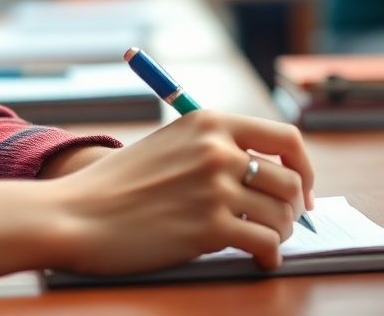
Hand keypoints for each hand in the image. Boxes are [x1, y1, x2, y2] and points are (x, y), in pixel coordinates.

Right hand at [0, 110, 312, 278]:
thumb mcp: (169, 145)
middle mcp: (217, 149)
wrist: (79, 214)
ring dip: (279, 233)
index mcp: (208, 122)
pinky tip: (258, 260)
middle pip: (289, 180)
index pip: (285, 138)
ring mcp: (215, 188)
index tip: (301, 189)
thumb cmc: (120, 184)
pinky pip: (267, 245)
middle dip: (292, 208)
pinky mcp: (210, 228)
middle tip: (280, 224)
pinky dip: (270, 257)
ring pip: (282, 216)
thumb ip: (213, 149)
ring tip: (264, 241)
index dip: (304, 168)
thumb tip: (267, 172)